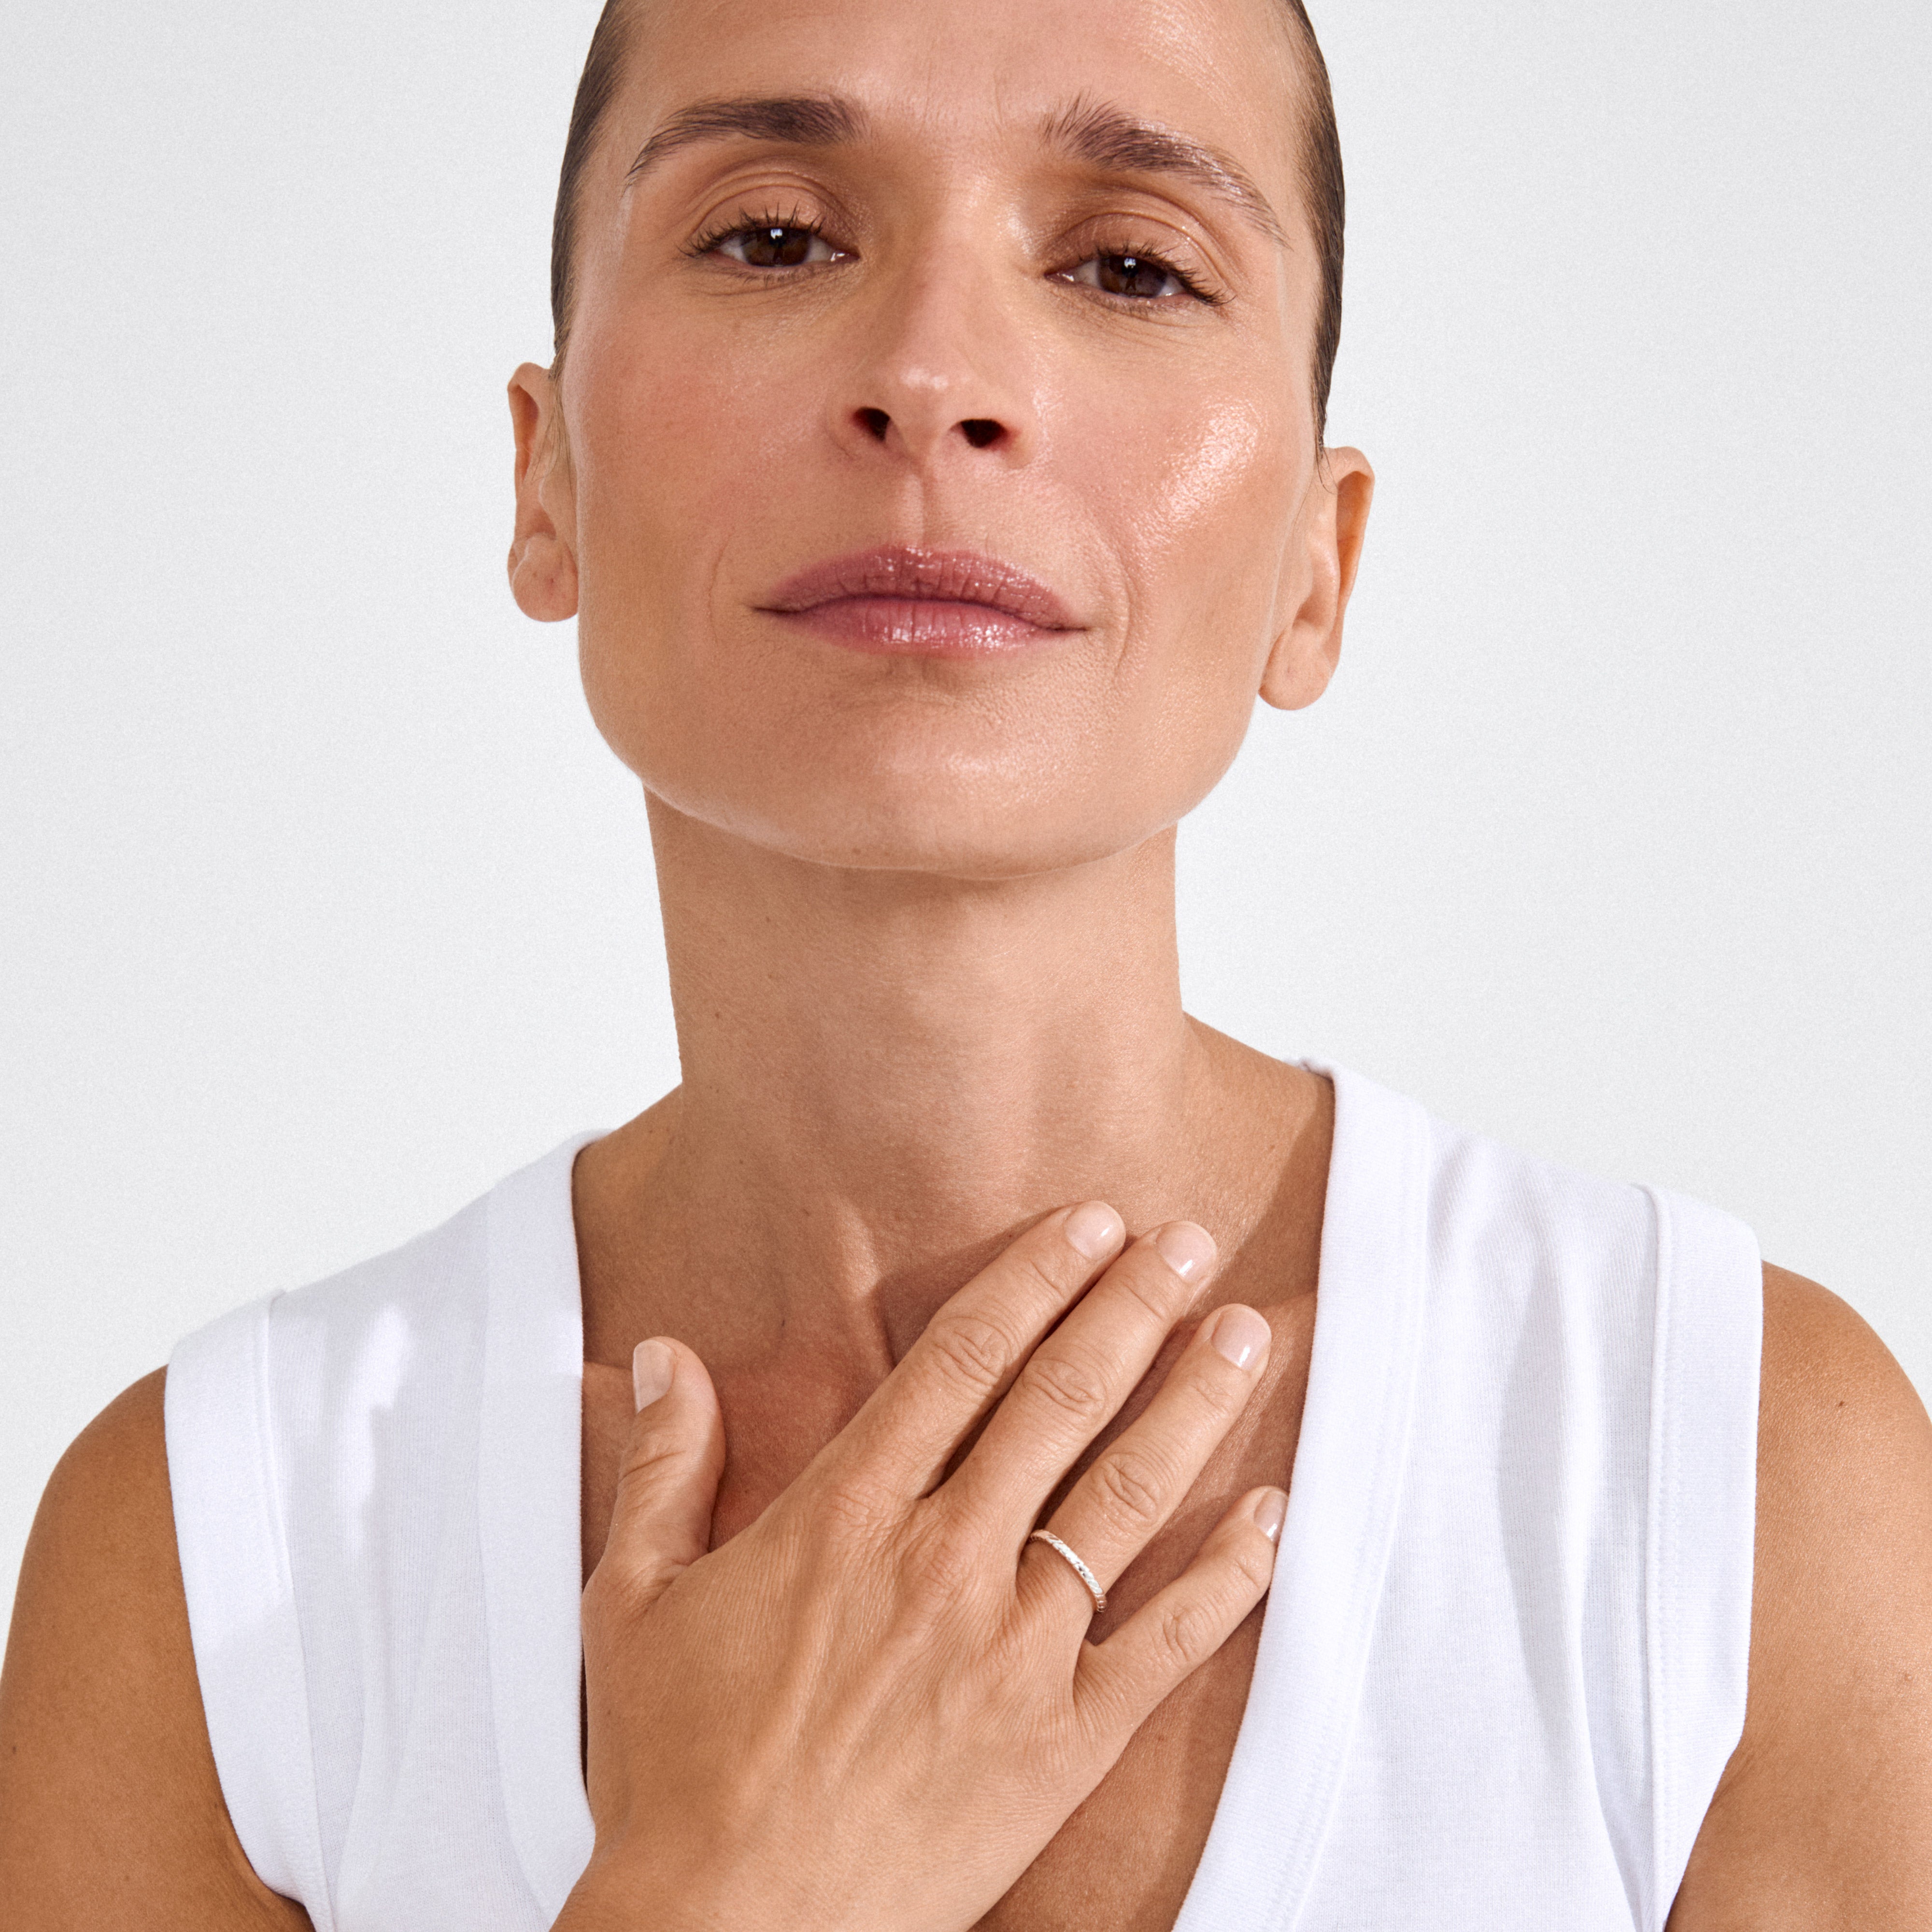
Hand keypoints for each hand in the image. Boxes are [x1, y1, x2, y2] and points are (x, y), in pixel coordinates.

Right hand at [559, 1203, 1284, 1931]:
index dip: (1034, 1280)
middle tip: (1189, 1242)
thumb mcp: (636, 1603)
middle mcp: (943, 1565)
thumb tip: (663, 1355)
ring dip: (1194, 1404)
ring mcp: (1014, 1653)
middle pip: (1060, 1403)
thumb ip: (664, 1467)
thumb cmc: (678, 1772)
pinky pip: (1167, 1643)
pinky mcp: (1062, 1742)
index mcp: (846, 1519)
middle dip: (1132, 1308)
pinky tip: (1274, 1513)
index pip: (963, 1362)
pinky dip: (1230, 1576)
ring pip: (1126, 1497)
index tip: (1091, 1224)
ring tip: (1246, 1332)